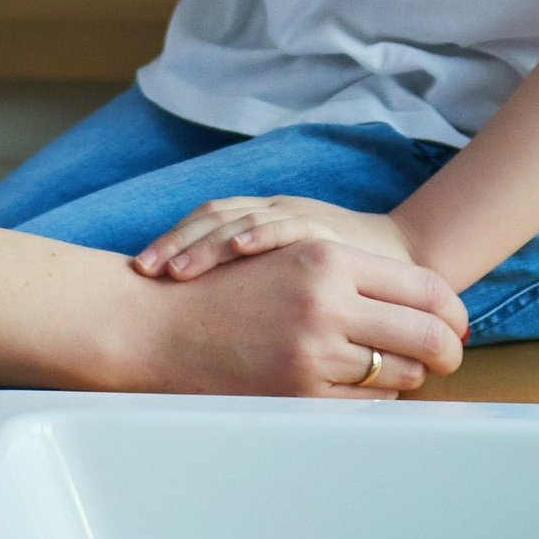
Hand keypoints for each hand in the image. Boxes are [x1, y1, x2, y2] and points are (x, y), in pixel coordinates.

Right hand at [124, 232, 464, 397]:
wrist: (154, 323)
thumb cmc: (220, 285)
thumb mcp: (287, 257)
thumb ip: (350, 275)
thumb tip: (422, 305)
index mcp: (328, 260)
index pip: (426, 290)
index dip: (453, 312)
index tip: (458, 325)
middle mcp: (327, 303)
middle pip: (428, 336)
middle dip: (448, 352)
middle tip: (450, 358)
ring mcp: (313, 352)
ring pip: (399, 374)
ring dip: (406, 375)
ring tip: (396, 369)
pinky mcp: (298, 394)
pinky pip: (364, 406)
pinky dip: (371, 400)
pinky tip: (357, 387)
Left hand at [135, 194, 418, 281]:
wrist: (402, 266)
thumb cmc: (335, 284)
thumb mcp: (284, 284)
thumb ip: (250, 292)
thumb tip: (191, 323)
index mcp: (258, 226)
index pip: (204, 225)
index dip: (170, 243)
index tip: (136, 274)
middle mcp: (272, 215)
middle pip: (212, 220)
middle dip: (175, 244)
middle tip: (145, 271)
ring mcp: (298, 219)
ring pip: (242, 221)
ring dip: (207, 243)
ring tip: (177, 269)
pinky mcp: (327, 232)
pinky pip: (289, 226)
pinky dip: (261, 234)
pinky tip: (239, 247)